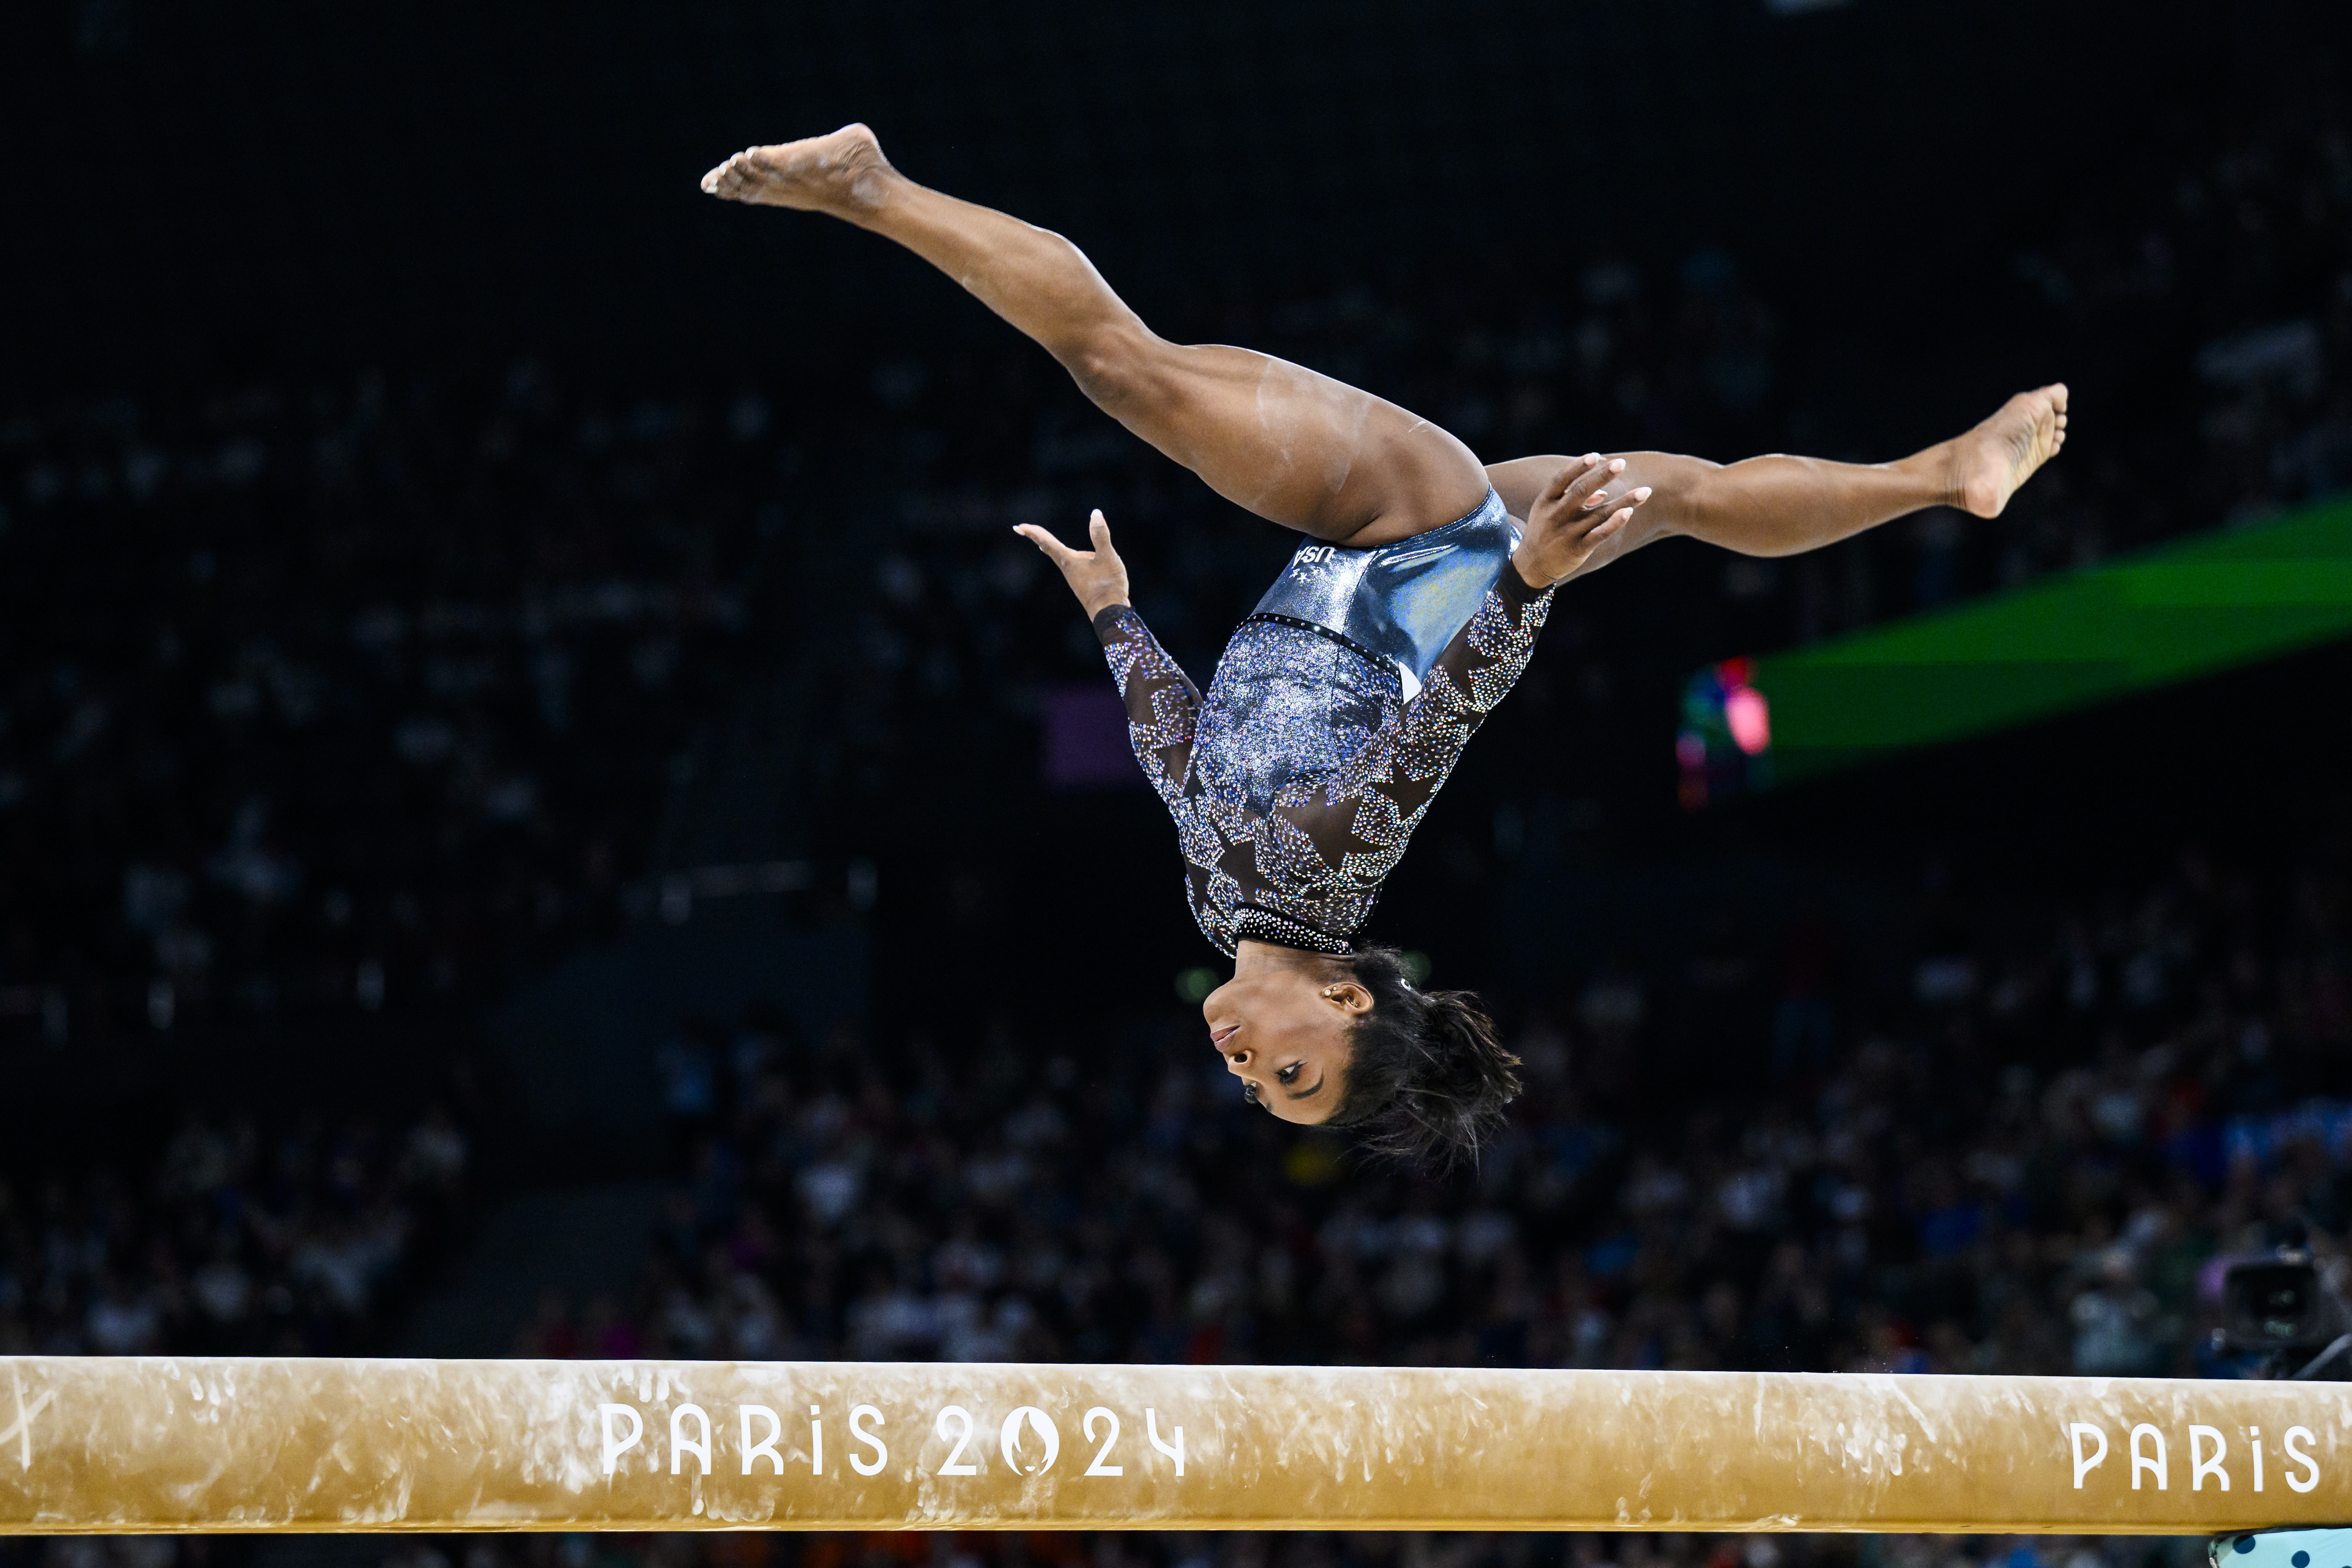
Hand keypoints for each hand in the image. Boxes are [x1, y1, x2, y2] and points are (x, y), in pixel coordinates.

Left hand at [1014, 509, 1131, 618]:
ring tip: (1039, 540)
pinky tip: (1066, 558)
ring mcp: (1074, 576)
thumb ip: (1100, 536)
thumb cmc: (1108, 586)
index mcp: (1069, 561)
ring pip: (1057, 556)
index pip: (1047, 542)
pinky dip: (1060, 555)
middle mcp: (1067, 568)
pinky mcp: (1081, 582)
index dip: (1033, 532)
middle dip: (1036, 537)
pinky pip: (1067, 563)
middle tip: (1020, 529)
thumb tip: (1095, 513)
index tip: (1018, 527)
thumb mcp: (1108, 558)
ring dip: (1047, 545)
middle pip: (1048, 548)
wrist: (1110, 613)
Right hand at [1511, 455, 1649, 586]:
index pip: (1561, 479)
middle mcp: (1556, 515)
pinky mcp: (1578, 549)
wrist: (1532, 565)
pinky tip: (1628, 513)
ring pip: (1599, 513)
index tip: (1595, 456)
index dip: (1578, 467)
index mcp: (1546, 501)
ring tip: (1645, 491)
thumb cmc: (1545, 531)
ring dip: (1624, 501)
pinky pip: (1599, 535)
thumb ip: (1572, 498)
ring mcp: (1567, 533)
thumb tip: (1603, 492)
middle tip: (1621, 463)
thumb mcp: (1550, 510)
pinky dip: (1614, 524)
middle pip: (1581, 492)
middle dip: (1602, 476)